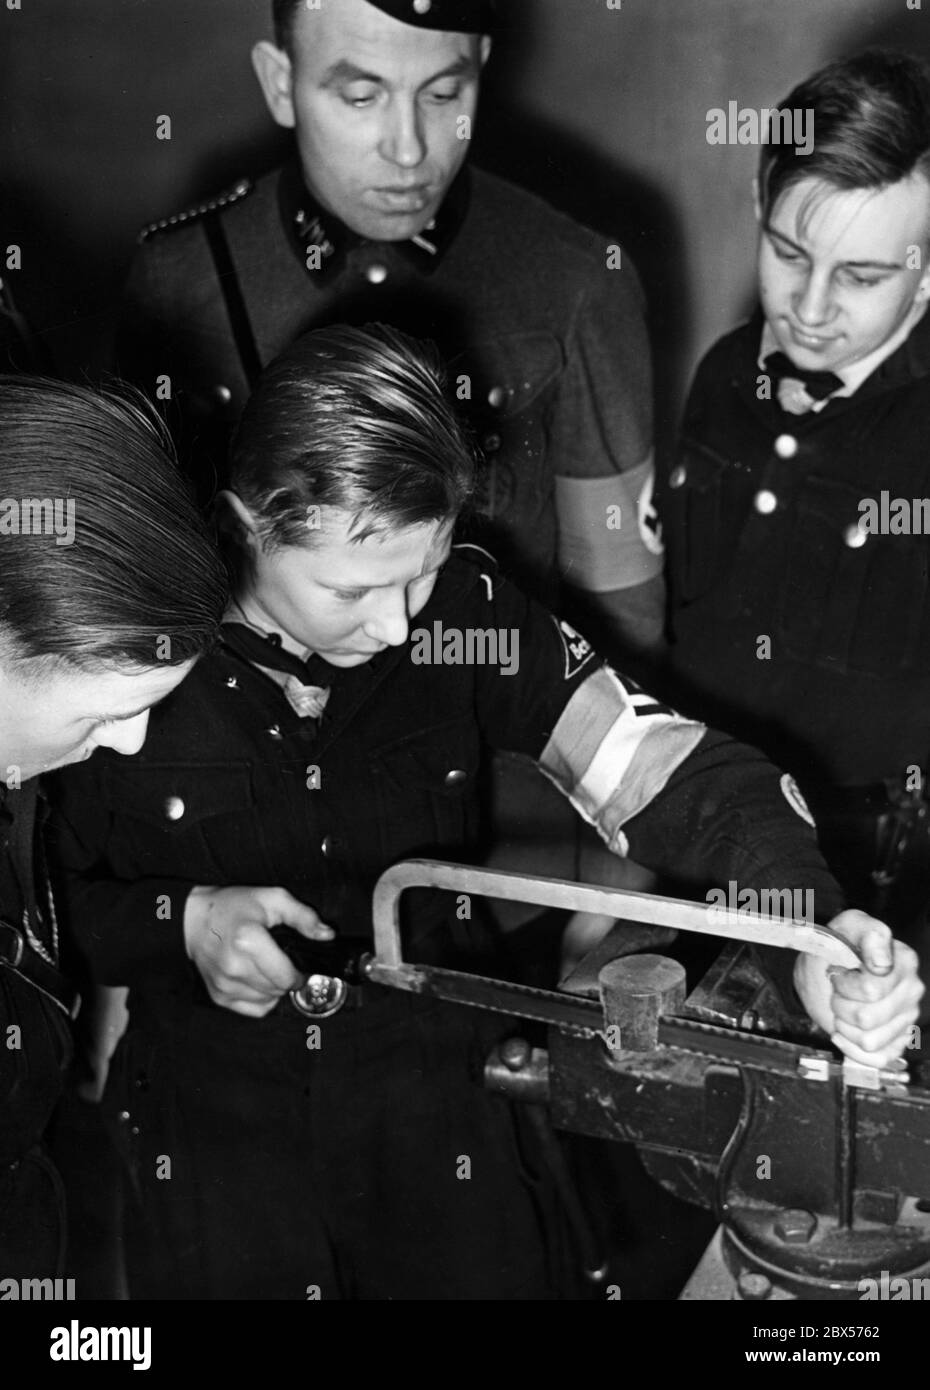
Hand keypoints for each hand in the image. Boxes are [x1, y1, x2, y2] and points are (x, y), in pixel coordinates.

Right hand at [183, 885, 333, 1017]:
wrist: (193, 919)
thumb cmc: (234, 906)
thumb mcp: (272, 899)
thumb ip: (303, 916)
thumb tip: (327, 935)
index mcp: (248, 941)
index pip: (286, 976)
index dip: (299, 973)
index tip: (298, 965)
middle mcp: (234, 967)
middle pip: (279, 989)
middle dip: (287, 978)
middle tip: (281, 962)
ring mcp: (224, 984)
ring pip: (268, 1001)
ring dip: (274, 989)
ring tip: (267, 968)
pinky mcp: (218, 996)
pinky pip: (254, 1009)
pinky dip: (262, 999)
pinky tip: (257, 981)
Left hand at [793, 909, 923, 1067]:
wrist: (823, 969)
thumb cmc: (837, 946)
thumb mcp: (848, 926)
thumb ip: (869, 934)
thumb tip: (882, 963)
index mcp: (904, 962)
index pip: (871, 990)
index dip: (845, 984)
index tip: (840, 972)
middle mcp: (910, 992)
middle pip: (867, 1019)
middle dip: (842, 1005)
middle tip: (840, 991)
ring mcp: (906, 1019)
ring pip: (869, 1041)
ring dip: (846, 1026)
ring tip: (844, 1008)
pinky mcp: (897, 1041)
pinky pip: (877, 1059)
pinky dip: (853, 1048)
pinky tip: (845, 1031)